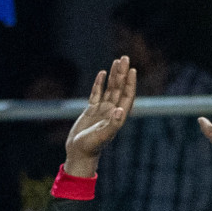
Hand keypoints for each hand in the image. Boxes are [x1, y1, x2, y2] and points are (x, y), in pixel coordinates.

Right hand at [64, 56, 136, 176]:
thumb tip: (120, 110)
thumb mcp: (102, 136)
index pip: (126, 95)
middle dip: (122, 73)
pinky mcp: (91, 110)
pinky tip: (102, 73)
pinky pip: (97, 93)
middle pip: (119, 88)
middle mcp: (112, 111)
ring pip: (110, 88)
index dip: (130, 83)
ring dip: (114, 75)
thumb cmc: (91, 147)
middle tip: (124, 57)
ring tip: (116, 61)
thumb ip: (112, 124)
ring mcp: (102, 110)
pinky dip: (99, 83)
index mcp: (118, 116)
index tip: (132, 69)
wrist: (79, 152)